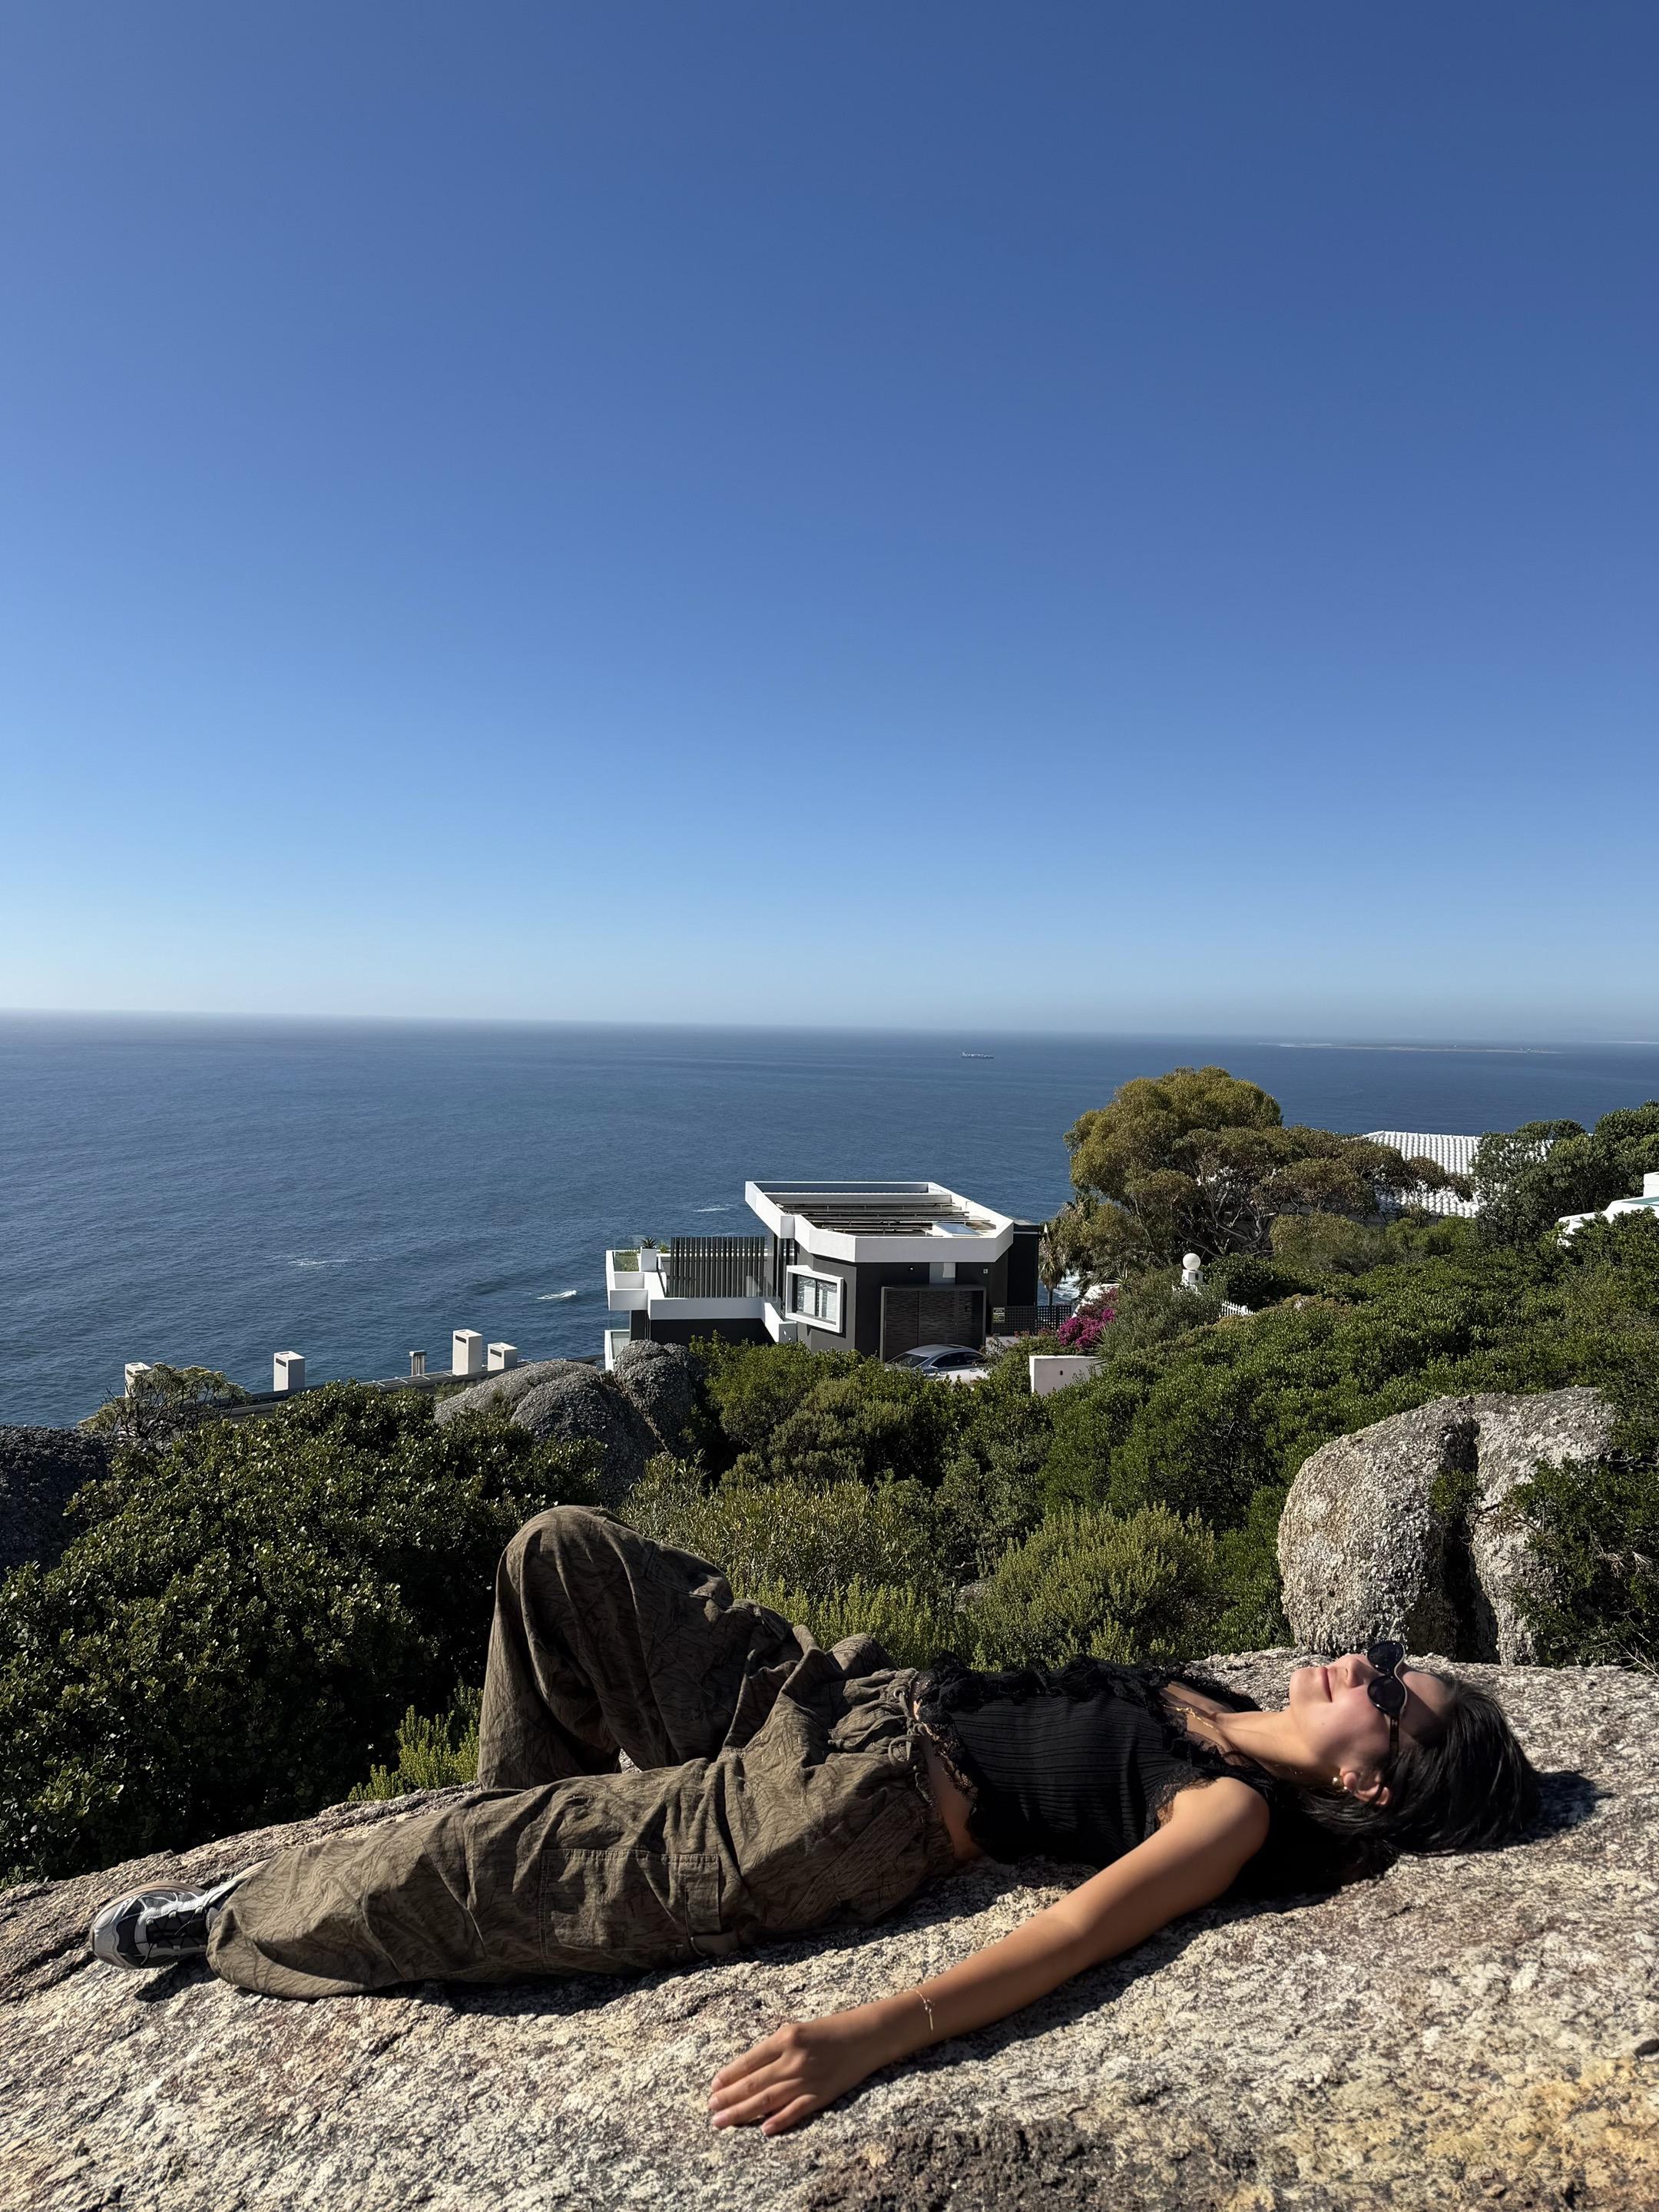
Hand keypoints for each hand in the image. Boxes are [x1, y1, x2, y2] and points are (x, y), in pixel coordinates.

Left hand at [708, 2010, 889, 2135]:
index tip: (713, 2088)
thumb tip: (748, 2072)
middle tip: (711, 2109)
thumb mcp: (798, 2030)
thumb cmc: (829, 2030)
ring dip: (743, 2112)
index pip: (749, 2061)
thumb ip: (774, 2049)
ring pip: (768, 2100)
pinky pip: (796, 2111)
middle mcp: (793, 2059)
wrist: (866, 2036)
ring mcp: (807, 2079)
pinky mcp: (822, 2095)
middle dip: (729, 2098)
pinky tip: (763, 2130)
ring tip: (723, 2121)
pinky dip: (779, 2121)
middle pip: (754, 2084)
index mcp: (785, 2038)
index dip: (729, 2076)